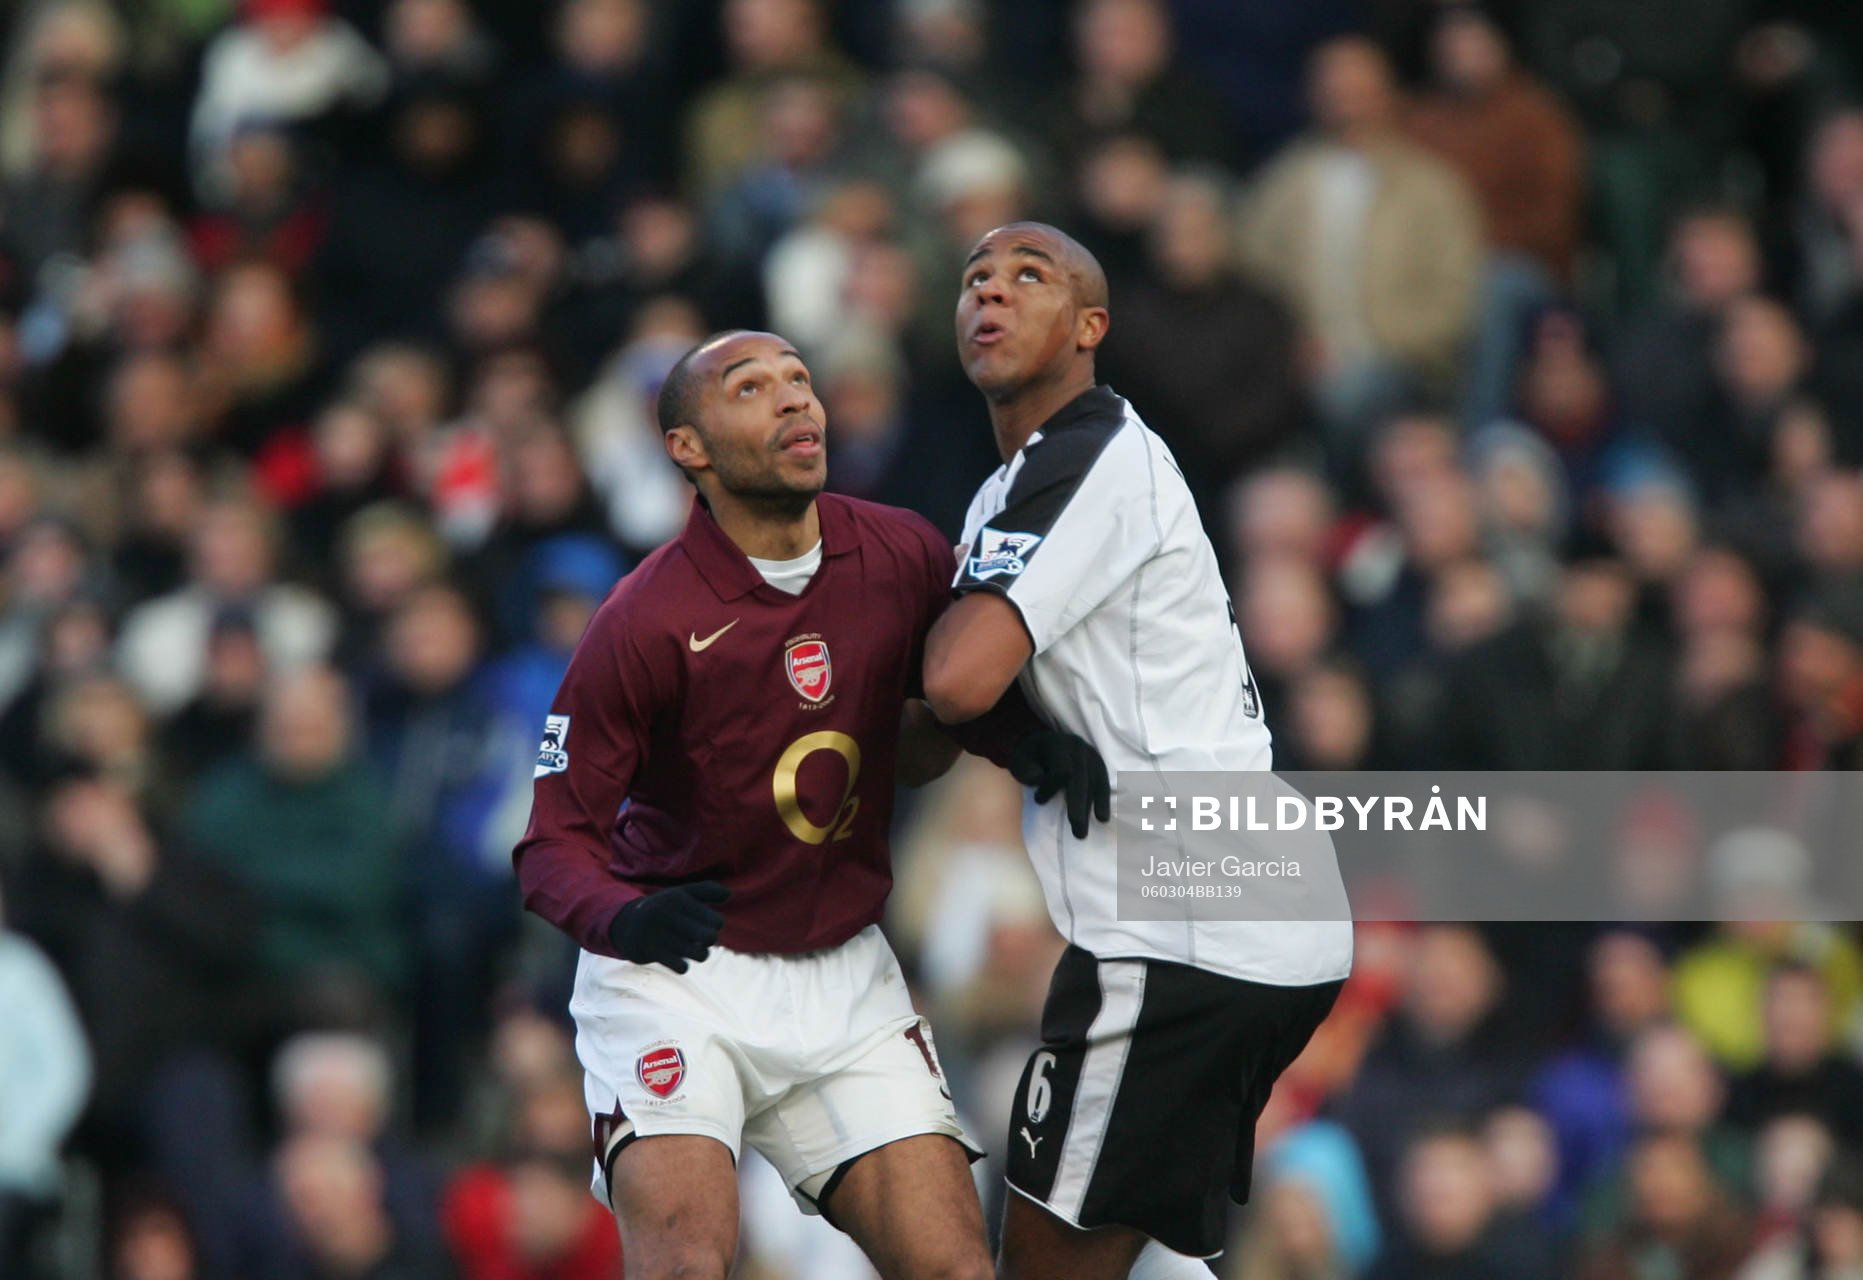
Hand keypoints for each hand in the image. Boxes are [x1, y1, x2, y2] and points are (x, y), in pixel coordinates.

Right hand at [606, 882, 730, 972]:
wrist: (626, 926)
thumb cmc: (663, 909)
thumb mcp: (682, 895)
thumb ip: (707, 890)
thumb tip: (730, 894)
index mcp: (678, 899)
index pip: (715, 920)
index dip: (715, 924)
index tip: (706, 924)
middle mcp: (667, 914)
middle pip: (710, 937)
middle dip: (710, 940)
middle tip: (701, 939)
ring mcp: (657, 933)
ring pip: (699, 954)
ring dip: (700, 954)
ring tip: (695, 950)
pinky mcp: (648, 951)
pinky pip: (681, 967)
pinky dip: (683, 966)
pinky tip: (678, 960)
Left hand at [1009, 731, 1110, 838]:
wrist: (1045, 742)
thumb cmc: (1031, 756)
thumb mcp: (1020, 759)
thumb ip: (1026, 770)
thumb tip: (1038, 779)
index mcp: (1058, 744)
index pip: (1062, 770)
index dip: (1051, 788)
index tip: (1038, 801)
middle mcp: (1079, 749)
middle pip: (1081, 780)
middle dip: (1078, 807)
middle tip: (1076, 831)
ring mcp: (1092, 757)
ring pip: (1094, 785)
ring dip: (1088, 810)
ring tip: (1081, 833)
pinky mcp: (1099, 766)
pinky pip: (1103, 785)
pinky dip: (1103, 802)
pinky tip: (1101, 819)